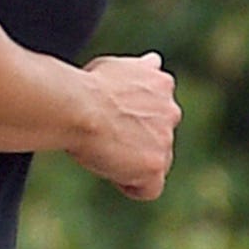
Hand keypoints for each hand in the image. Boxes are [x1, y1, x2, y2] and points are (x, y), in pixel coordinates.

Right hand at [69, 51, 178, 199]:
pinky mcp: (156, 165)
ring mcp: (166, 140)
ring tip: (104, 149)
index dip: (132, 122)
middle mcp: (171, 111)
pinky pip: (150, 188)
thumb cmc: (86, 87)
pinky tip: (110, 168)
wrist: (77, 108)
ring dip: (130, 162)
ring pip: (153, 163)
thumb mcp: (117, 67)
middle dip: (135, 143)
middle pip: (157, 140)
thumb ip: (140, 70)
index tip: (110, 120)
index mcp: (162, 84)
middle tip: (104, 136)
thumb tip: (154, 60)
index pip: (157, 113)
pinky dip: (131, 185)